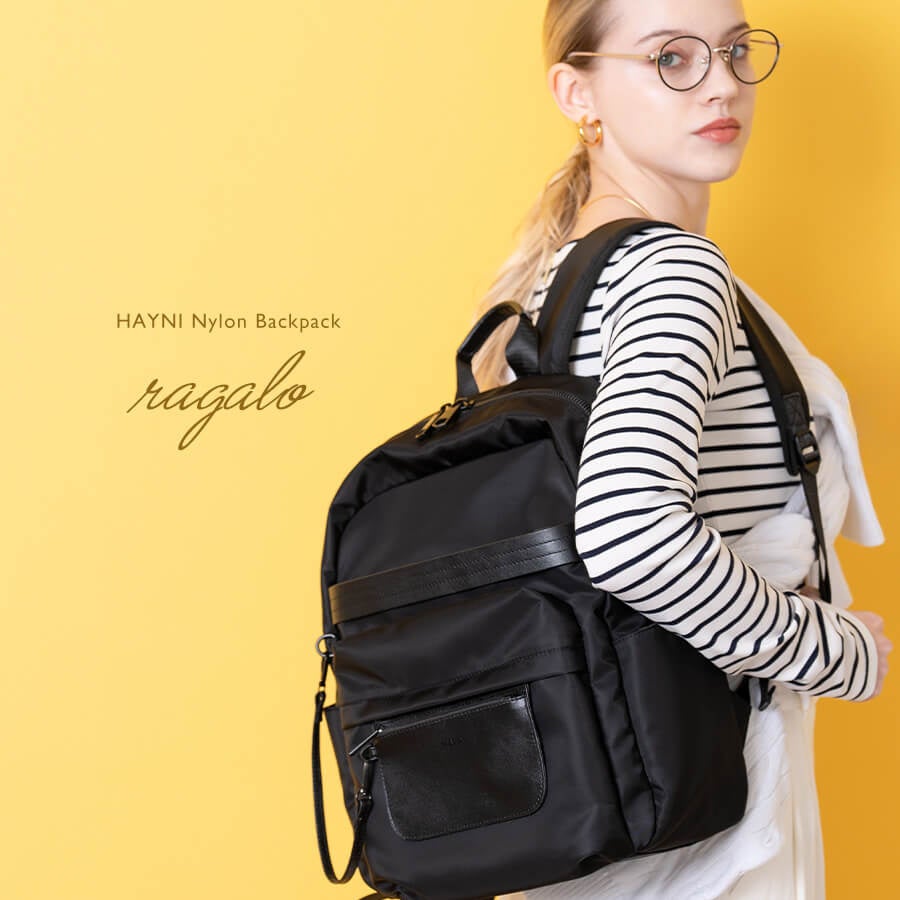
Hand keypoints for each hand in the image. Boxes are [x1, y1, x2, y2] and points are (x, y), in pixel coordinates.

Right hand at [795, 585, 891, 699]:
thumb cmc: (815, 627)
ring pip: (874, 669)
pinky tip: (840, 683)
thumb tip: (810, 591)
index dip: (855, 629)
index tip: (841, 632)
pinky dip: (857, 689)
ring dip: (859, 669)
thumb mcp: (816, 606)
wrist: (814, 652)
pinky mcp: (873, 689)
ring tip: (836, 669)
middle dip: (861, 650)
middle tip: (838, 651)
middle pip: (876, 647)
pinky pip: (869, 690)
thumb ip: (818, 600)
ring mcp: (880, 667)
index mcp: (872, 622)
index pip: (872, 624)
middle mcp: (882, 644)